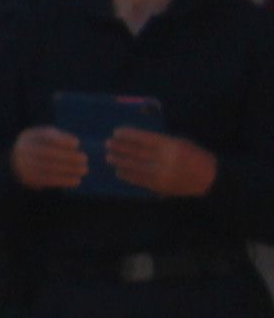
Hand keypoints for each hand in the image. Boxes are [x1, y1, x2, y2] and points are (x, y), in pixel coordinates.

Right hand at [11, 125, 94, 192]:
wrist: (18, 162)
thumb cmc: (41, 146)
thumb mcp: (47, 138)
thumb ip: (60, 138)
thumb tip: (75, 144)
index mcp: (29, 136)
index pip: (45, 136)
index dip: (61, 140)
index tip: (77, 143)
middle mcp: (23, 150)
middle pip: (47, 153)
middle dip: (68, 156)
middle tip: (84, 158)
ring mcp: (23, 165)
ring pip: (48, 167)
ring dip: (69, 169)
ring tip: (84, 170)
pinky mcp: (27, 178)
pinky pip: (47, 180)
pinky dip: (64, 181)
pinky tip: (76, 181)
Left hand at [105, 125, 221, 199]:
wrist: (210, 178)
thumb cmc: (194, 156)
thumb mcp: (181, 142)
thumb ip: (161, 140)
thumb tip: (136, 138)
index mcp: (171, 145)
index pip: (144, 138)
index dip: (128, 135)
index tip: (116, 132)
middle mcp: (165, 159)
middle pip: (137, 152)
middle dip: (120, 147)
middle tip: (107, 144)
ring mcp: (162, 174)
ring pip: (135, 166)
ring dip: (120, 161)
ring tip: (108, 157)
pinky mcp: (160, 186)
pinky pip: (139, 180)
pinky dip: (128, 175)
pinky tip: (119, 172)